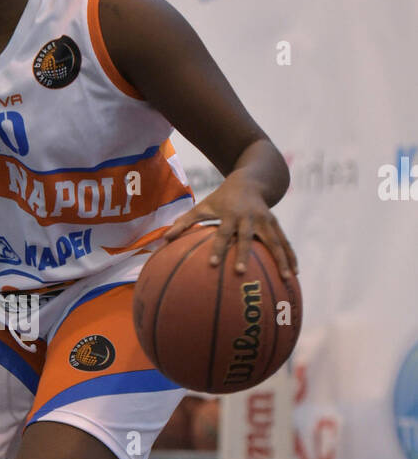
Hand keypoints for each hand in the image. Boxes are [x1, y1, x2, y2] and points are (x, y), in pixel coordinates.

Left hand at [159, 179, 297, 277]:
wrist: (251, 179)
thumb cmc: (222, 199)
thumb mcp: (203, 206)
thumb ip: (185, 222)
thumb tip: (164, 239)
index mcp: (231, 214)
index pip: (222, 233)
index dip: (217, 248)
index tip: (211, 264)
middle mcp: (250, 217)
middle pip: (247, 238)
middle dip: (244, 254)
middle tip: (240, 272)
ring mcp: (265, 220)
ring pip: (275, 241)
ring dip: (281, 259)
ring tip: (286, 278)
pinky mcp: (276, 224)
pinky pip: (285, 242)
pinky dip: (290, 256)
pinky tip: (294, 274)